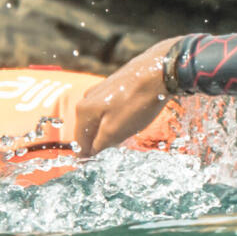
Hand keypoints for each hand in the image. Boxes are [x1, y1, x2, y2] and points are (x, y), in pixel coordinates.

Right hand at [73, 40, 179, 156]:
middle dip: (98, 142)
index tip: (94, 164)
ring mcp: (99, 89)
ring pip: (99, 118)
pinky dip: (115, 118)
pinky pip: (108, 108)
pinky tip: (130, 118)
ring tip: (124, 135)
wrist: (157, 71)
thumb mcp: (115, 131)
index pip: (79, 142)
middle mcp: (86, 98)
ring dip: (108, 130)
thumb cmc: (136, 103)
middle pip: (88, 129)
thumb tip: (88, 152)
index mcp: (83, 111)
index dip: (87, 155)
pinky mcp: (114, 84)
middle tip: (115, 150)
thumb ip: (98, 144)